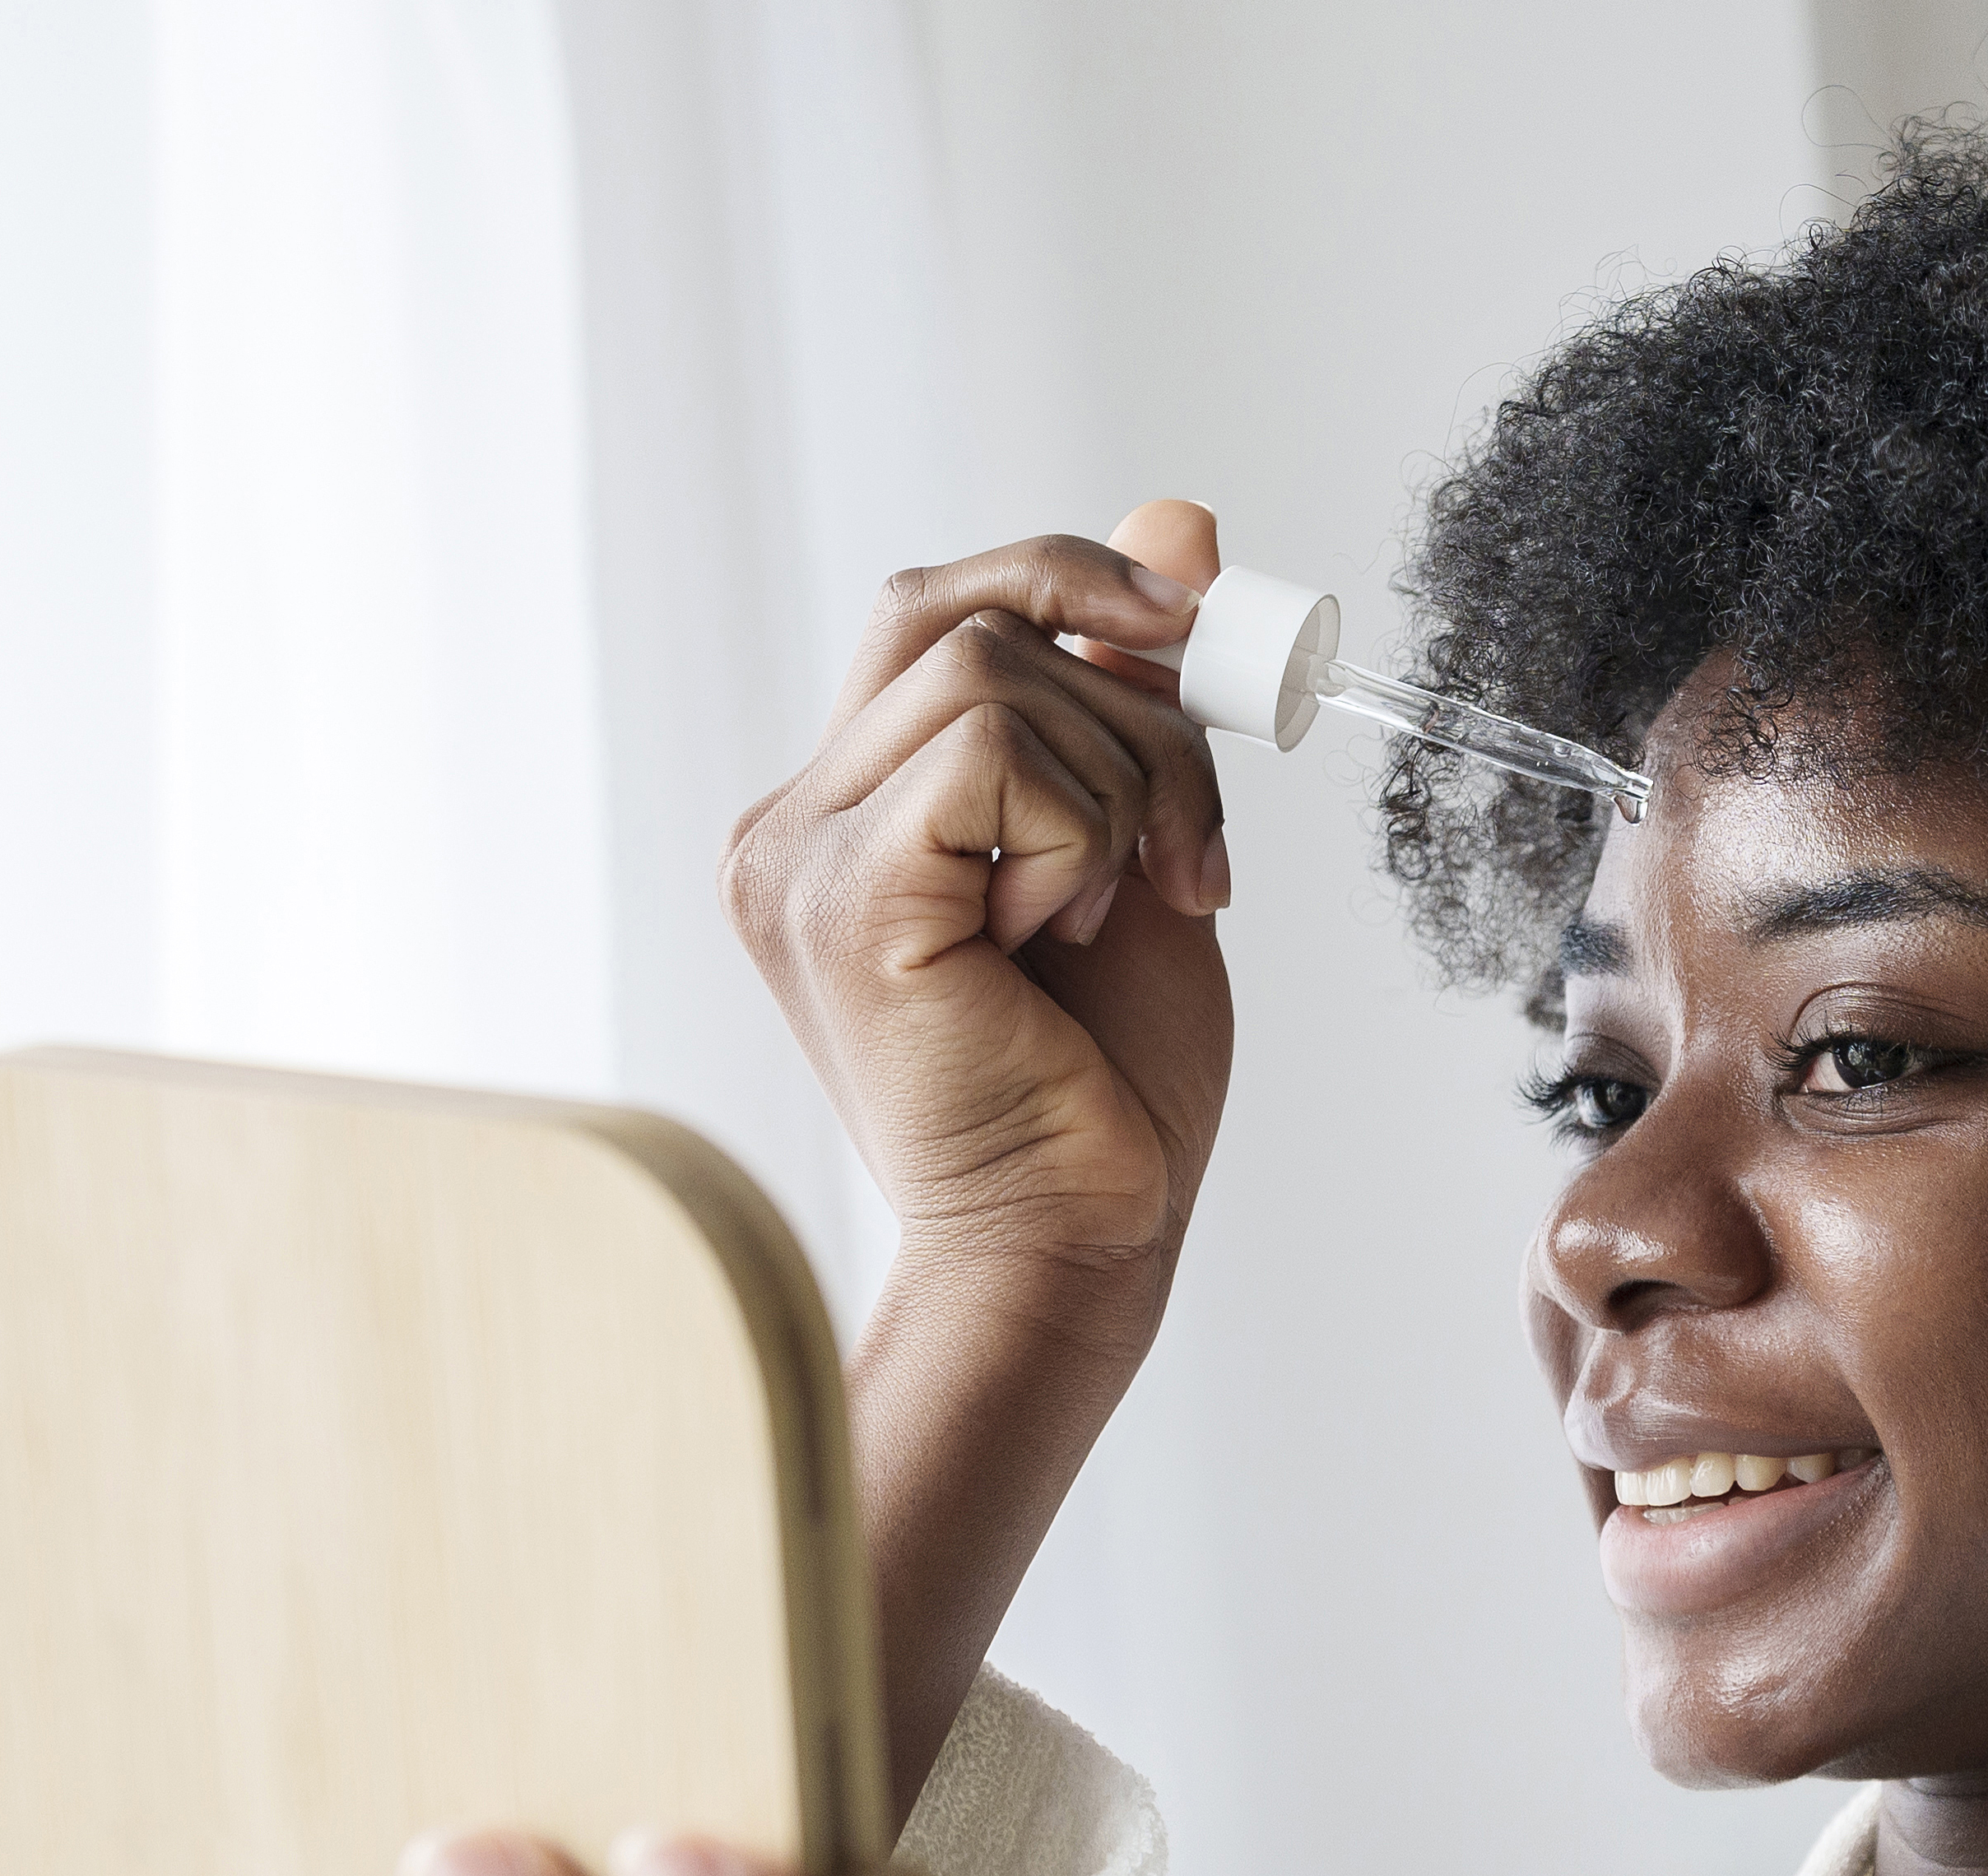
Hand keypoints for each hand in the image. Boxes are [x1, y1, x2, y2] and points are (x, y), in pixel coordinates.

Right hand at [726, 501, 1240, 1303]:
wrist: (1077, 1244)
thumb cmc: (1101, 1090)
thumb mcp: (1144, 848)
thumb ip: (1137, 698)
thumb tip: (1178, 519)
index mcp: (849, 811)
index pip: (938, 608)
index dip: (1070, 588)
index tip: (1186, 644)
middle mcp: (794, 824)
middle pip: (966, 615)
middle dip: (1132, 707)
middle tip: (1194, 847)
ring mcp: (798, 860)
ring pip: (990, 673)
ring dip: (1117, 788)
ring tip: (1118, 914)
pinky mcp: (840, 899)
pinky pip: (986, 754)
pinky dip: (1074, 833)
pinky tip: (1063, 937)